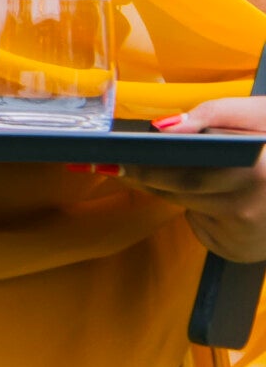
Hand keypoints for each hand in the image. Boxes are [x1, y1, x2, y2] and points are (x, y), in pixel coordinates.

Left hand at [121, 99, 265, 260]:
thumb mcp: (258, 115)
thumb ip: (212, 115)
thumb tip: (164, 127)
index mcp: (255, 170)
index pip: (185, 174)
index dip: (147, 167)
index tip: (114, 160)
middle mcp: (249, 208)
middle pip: (178, 192)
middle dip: (145, 176)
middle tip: (114, 163)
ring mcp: (244, 234)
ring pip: (185, 206)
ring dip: (172, 189)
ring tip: (160, 169)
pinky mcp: (238, 251)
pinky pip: (200, 224)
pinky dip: (196, 208)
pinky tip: (210, 194)